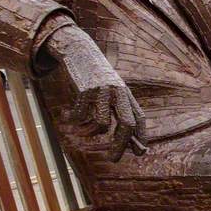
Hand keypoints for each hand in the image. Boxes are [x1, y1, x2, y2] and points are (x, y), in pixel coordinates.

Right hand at [44, 26, 146, 160]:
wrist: (80, 51)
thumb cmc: (96, 77)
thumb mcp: (111, 91)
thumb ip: (118, 110)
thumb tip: (125, 139)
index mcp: (126, 94)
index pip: (139, 119)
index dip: (141, 137)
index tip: (140, 153)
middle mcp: (118, 93)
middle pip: (126, 124)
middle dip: (120, 146)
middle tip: (112, 159)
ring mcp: (102, 91)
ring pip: (102, 123)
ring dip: (90, 132)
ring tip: (81, 131)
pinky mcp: (86, 89)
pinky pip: (82, 115)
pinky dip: (75, 120)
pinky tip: (69, 116)